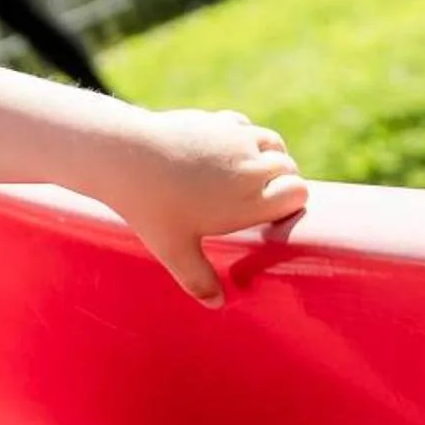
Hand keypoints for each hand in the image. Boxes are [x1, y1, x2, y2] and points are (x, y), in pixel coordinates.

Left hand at [109, 108, 306, 307]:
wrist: (127, 157)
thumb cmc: (152, 207)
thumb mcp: (174, 250)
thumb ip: (198, 279)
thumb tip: (217, 304)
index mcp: (250, 200)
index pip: (298, 194)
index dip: (291, 202)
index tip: (275, 214)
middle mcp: (251, 167)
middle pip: (288, 168)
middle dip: (282, 180)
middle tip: (262, 196)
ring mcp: (236, 139)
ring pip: (272, 142)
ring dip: (269, 155)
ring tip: (252, 172)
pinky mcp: (217, 120)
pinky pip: (244, 126)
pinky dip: (243, 136)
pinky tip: (226, 149)